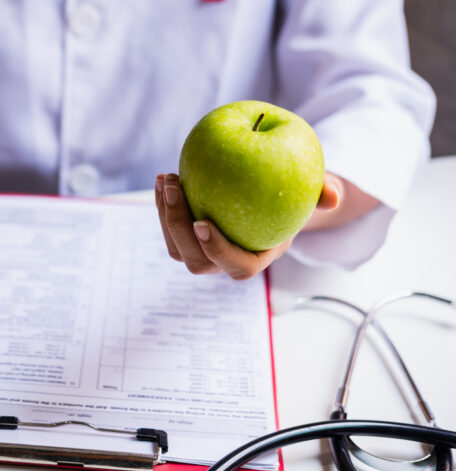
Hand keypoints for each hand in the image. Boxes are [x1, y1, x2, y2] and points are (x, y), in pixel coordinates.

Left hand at [155, 173, 340, 279]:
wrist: (268, 201)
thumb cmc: (293, 198)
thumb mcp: (311, 192)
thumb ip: (323, 193)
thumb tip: (332, 196)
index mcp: (256, 260)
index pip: (236, 267)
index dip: (217, 251)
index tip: (203, 223)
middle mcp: (225, 263)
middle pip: (195, 260)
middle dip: (178, 227)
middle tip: (175, 188)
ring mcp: (203, 254)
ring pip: (176, 247)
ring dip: (165, 215)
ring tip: (167, 179)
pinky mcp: (187, 240)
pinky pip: (170, 230)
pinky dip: (163, 206)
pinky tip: (164, 177)